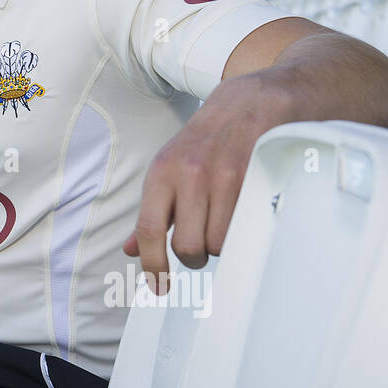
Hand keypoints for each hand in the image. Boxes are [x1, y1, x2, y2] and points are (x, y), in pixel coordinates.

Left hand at [123, 73, 294, 294]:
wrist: (256, 101)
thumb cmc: (208, 139)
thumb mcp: (170, 167)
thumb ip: (153, 210)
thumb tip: (130, 250)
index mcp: (162, 172)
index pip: (149, 230)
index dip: (153, 265)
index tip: (159, 287)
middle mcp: (189, 174)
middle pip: (188, 247)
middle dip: (195, 256)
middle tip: (201, 244)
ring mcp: (225, 176)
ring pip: (220, 243)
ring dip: (222, 244)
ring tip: (225, 222)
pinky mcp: (256, 179)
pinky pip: (246, 228)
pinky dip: (245, 232)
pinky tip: (245, 215)